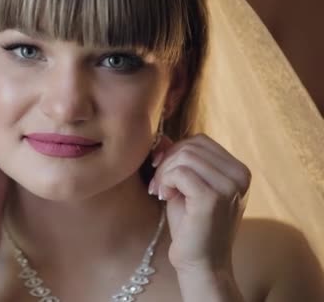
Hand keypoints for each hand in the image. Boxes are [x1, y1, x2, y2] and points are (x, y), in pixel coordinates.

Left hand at [148, 134, 250, 273]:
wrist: (200, 261)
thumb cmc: (191, 224)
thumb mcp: (185, 185)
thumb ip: (179, 160)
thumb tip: (162, 138)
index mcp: (238, 170)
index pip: (200, 141)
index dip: (175, 151)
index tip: (161, 172)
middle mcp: (239, 175)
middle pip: (191, 145)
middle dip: (167, 162)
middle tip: (158, 185)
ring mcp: (229, 186)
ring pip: (184, 156)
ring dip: (164, 173)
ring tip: (162, 192)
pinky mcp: (213, 197)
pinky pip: (180, 172)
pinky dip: (166, 181)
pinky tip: (165, 197)